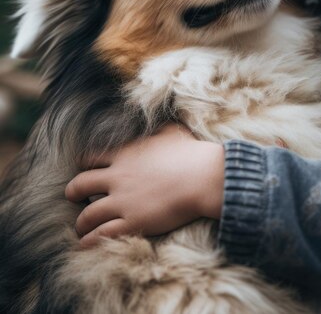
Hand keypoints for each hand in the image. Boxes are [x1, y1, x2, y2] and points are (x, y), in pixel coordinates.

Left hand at [65, 123, 223, 247]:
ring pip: (87, 215)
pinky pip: (102, 235)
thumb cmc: (191, 152)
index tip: (84, 168)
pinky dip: (89, 241)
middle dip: (73, 192)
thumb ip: (155, 128)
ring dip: (80, 223)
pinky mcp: (132, 222)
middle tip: (73, 196)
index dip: (84, 164)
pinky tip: (86, 244)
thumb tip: (153, 119)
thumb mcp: (170, 130)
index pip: (91, 158)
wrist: (203, 176)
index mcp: (125, 154)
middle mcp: (118, 177)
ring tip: (80, 228)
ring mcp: (123, 201)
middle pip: (80, 184)